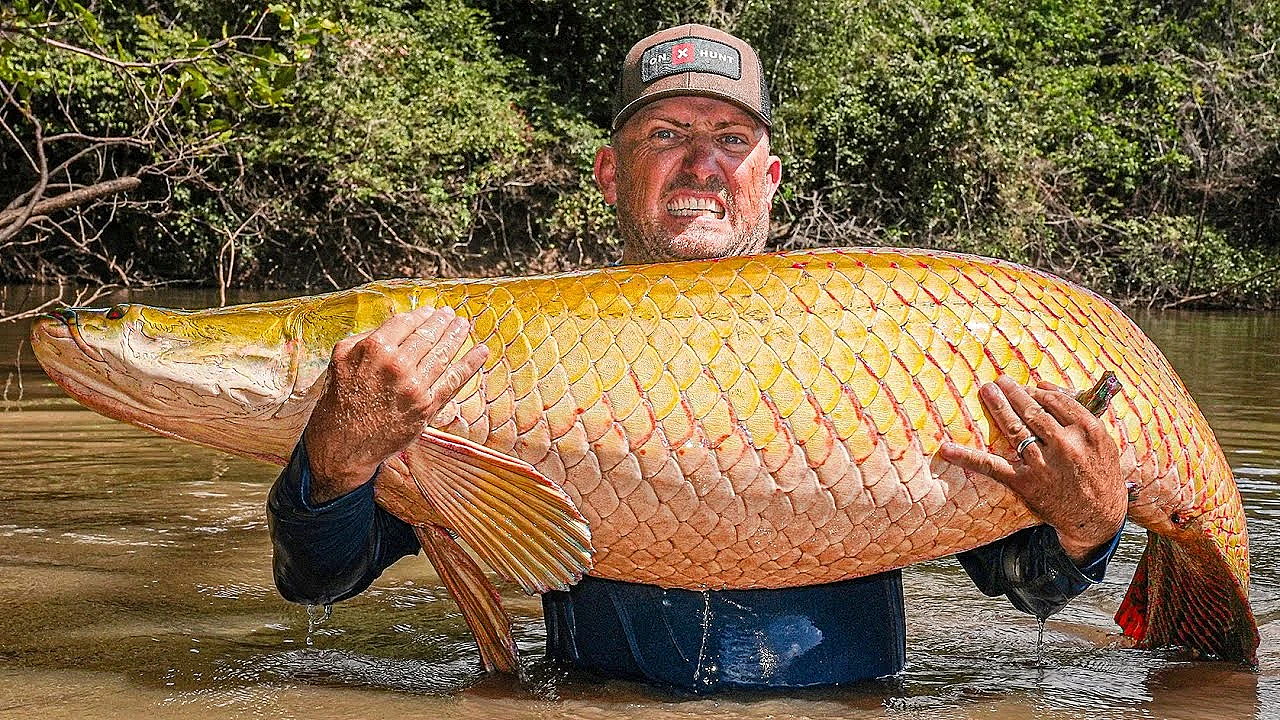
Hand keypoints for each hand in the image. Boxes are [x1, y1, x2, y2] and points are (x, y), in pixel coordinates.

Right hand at [302, 306, 488, 504]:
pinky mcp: (426, 407)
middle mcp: (396, 365)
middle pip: (427, 336)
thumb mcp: (341, 359)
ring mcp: (414, 386)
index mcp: (374, 348)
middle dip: (441, 322)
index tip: (429, 311)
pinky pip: (453, 381)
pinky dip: (470, 364)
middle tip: (450, 314)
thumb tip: (393, 326)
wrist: (342, 444)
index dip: (420, 315)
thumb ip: (365, 338)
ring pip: (442, 354)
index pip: (405, 323)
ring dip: (457, 336)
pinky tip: (481, 352)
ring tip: (463, 325)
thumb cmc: (340, 400)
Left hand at [938, 375, 1126, 563]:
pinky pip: (992, 466)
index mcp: (1087, 431)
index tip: (1026, 386)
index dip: (1037, 391)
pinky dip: (967, 457)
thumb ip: (1079, 411)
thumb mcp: (1103, 440)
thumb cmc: (1101, 473)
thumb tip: (1044, 385)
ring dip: (997, 407)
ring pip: (1014, 428)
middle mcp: (1065, 445)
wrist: (1100, 517)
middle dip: (1013, 393)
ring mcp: (1043, 464)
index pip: (1055, 401)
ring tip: (986, 390)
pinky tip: (946, 449)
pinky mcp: (1025, 482)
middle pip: (1032, 411)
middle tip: (999, 381)